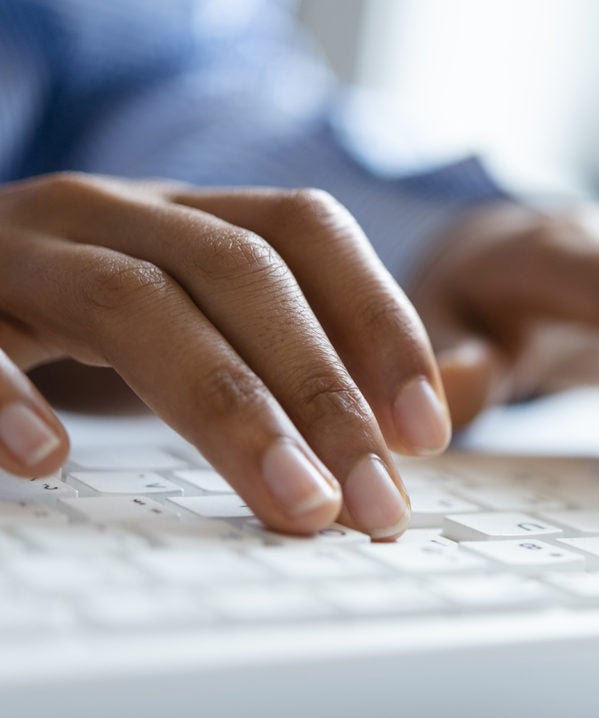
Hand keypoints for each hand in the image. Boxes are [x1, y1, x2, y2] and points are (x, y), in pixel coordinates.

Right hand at [0, 173, 451, 536]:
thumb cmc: (85, 315)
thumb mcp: (199, 317)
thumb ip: (304, 357)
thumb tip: (432, 413)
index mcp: (186, 214)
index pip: (305, 229)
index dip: (380, 320)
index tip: (427, 430)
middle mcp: (111, 211)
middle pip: (239, 271)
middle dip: (323, 391)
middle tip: (376, 501)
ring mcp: (21, 250)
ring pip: (134, 302)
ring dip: (229, 409)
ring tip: (294, 502)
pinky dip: (4, 395)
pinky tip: (51, 459)